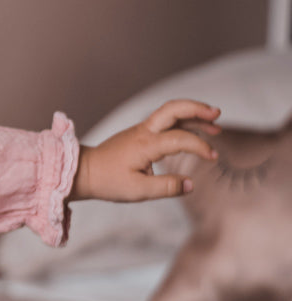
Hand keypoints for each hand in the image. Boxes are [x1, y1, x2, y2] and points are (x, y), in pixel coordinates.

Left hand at [70, 99, 220, 202]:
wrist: (84, 171)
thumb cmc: (108, 181)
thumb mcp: (137, 191)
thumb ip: (166, 188)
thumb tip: (191, 185)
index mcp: (145, 144)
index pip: (180, 138)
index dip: (200, 146)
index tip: (213, 157)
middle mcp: (144, 132)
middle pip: (173, 108)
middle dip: (197, 109)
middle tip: (217, 115)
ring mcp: (142, 130)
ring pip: (170, 113)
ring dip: (193, 114)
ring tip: (215, 124)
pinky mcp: (140, 134)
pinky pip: (165, 122)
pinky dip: (183, 122)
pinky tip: (195, 131)